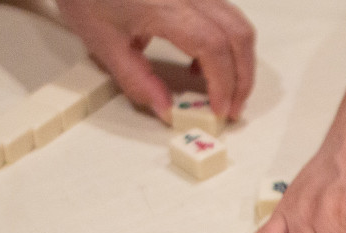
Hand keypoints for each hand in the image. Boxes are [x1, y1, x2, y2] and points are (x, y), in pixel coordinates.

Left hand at [54, 0, 254, 122]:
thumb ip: (137, 79)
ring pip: (237, 24)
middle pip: (238, 36)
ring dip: (239, 61)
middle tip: (232, 108)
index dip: (224, 85)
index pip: (214, 48)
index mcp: (166, 7)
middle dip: (242, 78)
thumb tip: (165, 108)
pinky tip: (202, 64)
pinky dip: (226, 44)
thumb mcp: (103, 42)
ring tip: (224, 91)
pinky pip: (224, 14)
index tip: (219, 110)